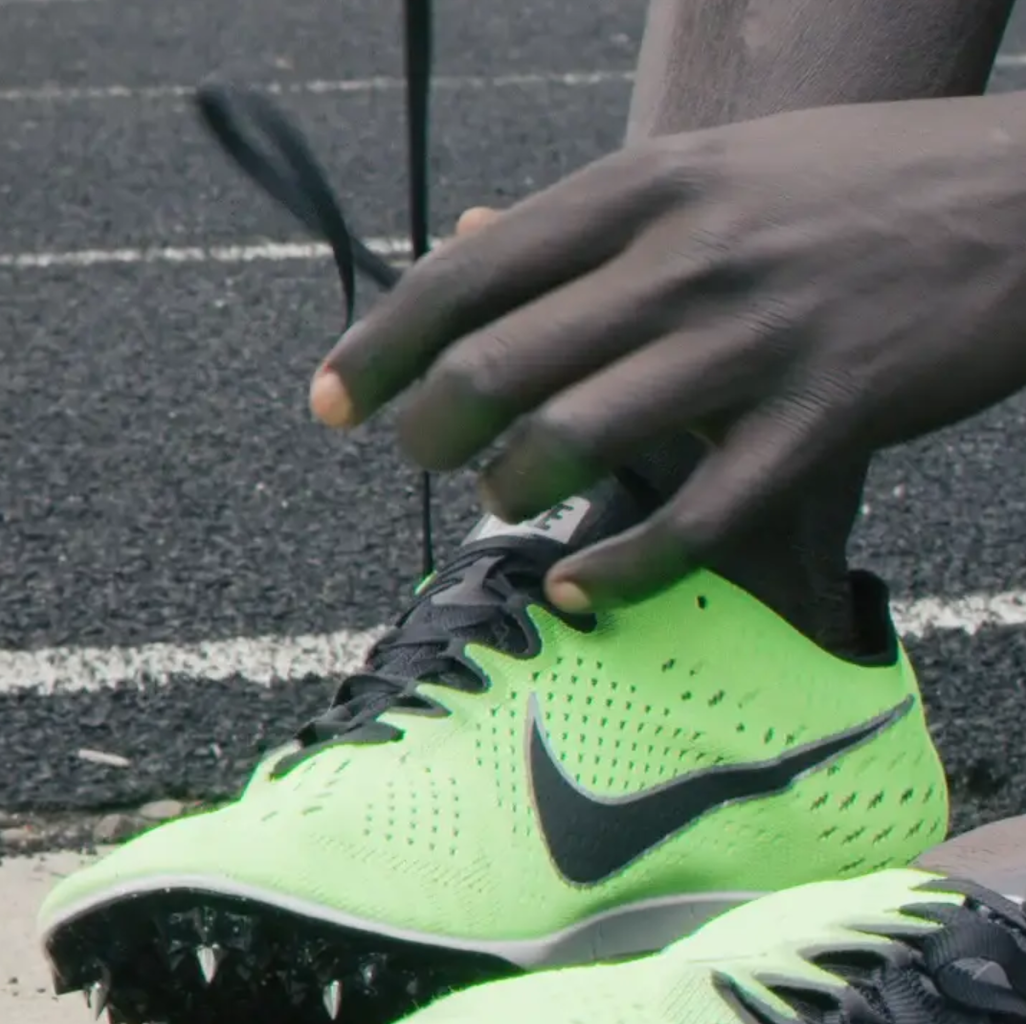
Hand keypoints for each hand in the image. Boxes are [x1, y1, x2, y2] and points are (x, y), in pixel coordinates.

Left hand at [310, 92, 1025, 611]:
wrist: (1015, 196)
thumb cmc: (844, 185)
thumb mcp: (705, 169)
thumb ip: (584, 219)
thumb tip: (471, 239)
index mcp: (645, 189)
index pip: (465, 278)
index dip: (377, 347)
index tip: (329, 401)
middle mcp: (686, 261)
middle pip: (499, 367)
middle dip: (427, 431)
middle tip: (418, 457)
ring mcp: (755, 344)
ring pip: (577, 441)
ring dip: (510, 490)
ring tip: (501, 500)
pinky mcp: (824, 423)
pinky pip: (695, 517)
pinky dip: (618, 566)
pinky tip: (576, 586)